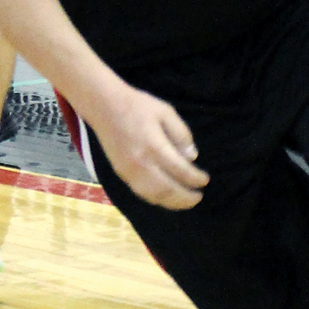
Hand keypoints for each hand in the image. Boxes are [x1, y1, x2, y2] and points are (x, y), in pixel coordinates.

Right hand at [90, 83, 209, 208]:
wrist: (104, 107)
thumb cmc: (137, 106)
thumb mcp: (166, 111)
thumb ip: (181, 134)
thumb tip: (192, 157)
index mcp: (154, 146)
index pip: (180, 170)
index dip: (195, 178)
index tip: (205, 180)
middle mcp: (141, 164)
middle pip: (167, 189)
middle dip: (186, 197)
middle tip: (199, 197)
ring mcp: (129, 171)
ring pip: (154, 196)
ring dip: (172, 203)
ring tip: (186, 202)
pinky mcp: (121, 173)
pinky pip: (142, 193)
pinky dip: (157, 199)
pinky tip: (167, 198)